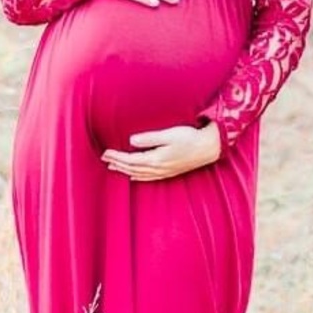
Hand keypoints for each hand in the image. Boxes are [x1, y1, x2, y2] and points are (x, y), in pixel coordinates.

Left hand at [102, 124, 221, 180]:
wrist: (208, 148)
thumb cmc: (190, 138)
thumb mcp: (169, 135)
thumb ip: (149, 138)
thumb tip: (131, 141)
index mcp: (156, 159)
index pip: (130, 160)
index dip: (117, 157)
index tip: (106, 152)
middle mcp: (158, 169)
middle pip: (132, 168)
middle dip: (117, 164)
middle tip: (104, 159)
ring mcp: (164, 172)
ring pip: (139, 174)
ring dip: (125, 170)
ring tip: (113, 167)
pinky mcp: (169, 172)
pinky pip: (148, 178)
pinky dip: (138, 177)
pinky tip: (133, 176)